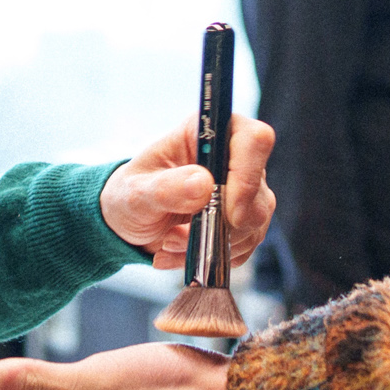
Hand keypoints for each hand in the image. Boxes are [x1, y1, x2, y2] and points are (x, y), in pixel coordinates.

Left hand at [99, 113, 274, 267]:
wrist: (132, 220)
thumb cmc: (131, 194)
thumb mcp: (136, 193)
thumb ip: (166, 188)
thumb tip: (204, 184)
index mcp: (209, 133)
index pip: (254, 140)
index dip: (248, 176)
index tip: (227, 212)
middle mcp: (234, 157)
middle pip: (258, 192)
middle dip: (220, 225)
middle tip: (175, 237)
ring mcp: (245, 190)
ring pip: (254, 223)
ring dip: (212, 243)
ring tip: (169, 243)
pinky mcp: (245, 220)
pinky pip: (245, 245)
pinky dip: (213, 255)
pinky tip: (181, 252)